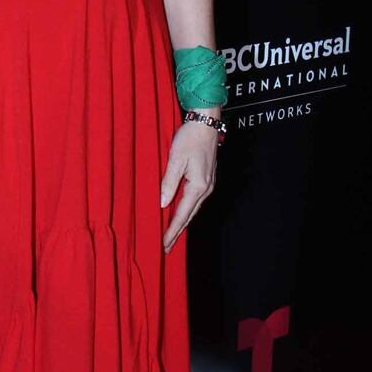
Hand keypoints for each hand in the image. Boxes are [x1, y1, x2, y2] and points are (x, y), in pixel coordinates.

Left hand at [159, 121, 218, 252]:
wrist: (206, 123)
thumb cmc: (190, 138)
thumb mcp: (175, 160)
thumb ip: (169, 183)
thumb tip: (163, 204)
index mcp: (198, 186)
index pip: (182, 215)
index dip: (172, 231)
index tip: (164, 245)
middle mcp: (206, 188)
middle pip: (189, 216)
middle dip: (177, 232)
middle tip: (166, 248)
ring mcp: (208, 184)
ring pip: (193, 209)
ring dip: (182, 222)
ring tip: (171, 235)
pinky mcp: (207, 179)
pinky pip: (195, 201)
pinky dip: (186, 211)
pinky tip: (179, 214)